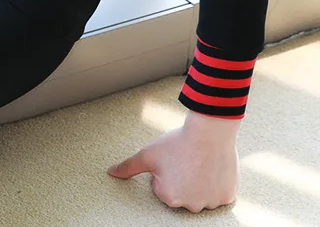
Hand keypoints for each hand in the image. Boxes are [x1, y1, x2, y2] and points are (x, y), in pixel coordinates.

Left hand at [107, 113, 240, 212]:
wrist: (208, 132)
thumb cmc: (176, 143)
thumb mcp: (148, 154)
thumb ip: (128, 167)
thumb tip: (110, 173)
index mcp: (169, 198)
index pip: (161, 189)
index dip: (164, 172)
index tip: (170, 160)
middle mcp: (191, 206)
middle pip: (182, 193)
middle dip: (181, 179)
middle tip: (184, 160)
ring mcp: (211, 203)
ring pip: (201, 194)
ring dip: (199, 182)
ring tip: (197, 162)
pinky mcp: (228, 197)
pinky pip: (219, 193)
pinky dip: (215, 182)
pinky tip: (211, 167)